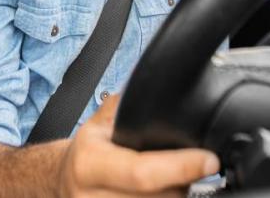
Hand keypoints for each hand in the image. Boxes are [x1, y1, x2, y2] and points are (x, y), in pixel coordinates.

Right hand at [59, 94, 219, 196]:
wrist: (59, 181)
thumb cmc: (87, 150)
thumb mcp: (101, 123)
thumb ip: (130, 107)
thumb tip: (164, 83)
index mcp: (89, 163)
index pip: (142, 172)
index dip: (181, 167)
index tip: (209, 160)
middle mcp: (91, 196)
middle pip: (160, 197)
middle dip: (184, 181)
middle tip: (191, 164)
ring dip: (177, 193)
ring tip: (173, 178)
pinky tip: (164, 191)